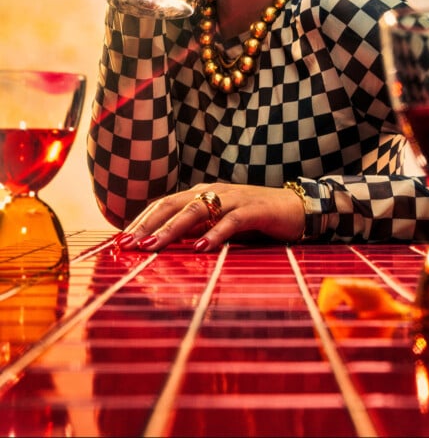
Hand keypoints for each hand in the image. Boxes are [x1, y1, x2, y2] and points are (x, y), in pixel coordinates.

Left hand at [114, 182, 305, 251]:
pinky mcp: (254, 209)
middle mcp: (213, 191)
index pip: (164, 204)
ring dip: (172, 229)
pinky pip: (231, 221)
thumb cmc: (254, 219)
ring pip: (196, 210)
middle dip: (148, 225)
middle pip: (173, 204)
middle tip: (128, 245)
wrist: (296, 208)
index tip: (121, 241)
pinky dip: (215, 233)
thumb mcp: (218, 223)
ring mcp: (233, 198)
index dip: (142, 220)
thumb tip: (161, 245)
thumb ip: (194, 229)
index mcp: (202, 193)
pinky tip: (202, 248)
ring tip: (154, 246)